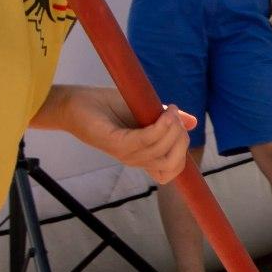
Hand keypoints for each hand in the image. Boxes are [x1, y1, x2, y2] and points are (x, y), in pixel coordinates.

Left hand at [64, 86, 196, 183]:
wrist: (79, 102)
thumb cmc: (108, 106)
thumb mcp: (146, 110)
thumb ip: (167, 119)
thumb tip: (192, 122)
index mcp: (144, 155)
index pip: (173, 169)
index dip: (183, 151)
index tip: (181, 126)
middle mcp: (136, 159)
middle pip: (173, 162)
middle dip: (182, 139)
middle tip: (176, 115)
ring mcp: (126, 154)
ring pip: (161, 150)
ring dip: (172, 128)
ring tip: (170, 109)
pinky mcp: (116, 144)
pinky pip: (146, 140)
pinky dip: (160, 126)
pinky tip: (164, 111)